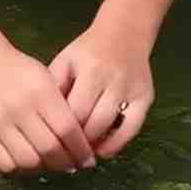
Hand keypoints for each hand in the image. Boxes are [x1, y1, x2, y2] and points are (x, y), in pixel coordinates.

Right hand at [0, 43, 96, 174]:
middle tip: (72, 166)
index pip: (67, 129)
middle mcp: (18, 107)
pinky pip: (5, 164)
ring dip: (44, 168)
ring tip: (51, 164)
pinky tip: (29, 163)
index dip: (81, 150)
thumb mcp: (48, 78)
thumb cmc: (21, 73)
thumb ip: (64, 109)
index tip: (87, 160)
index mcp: (40, 91)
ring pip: (28, 161)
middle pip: (49, 148)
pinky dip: (21, 169)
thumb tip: (81, 145)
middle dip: (66, 163)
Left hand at [50, 23, 154, 160]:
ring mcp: (132, 91)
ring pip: (111, 127)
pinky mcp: (146, 98)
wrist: (124, 34)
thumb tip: (44, 122)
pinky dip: (117, 144)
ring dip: (94, 145)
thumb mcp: (65, 62)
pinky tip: (104, 152)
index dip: (61, 131)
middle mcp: (113, 81)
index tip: (50, 143)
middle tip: (63, 154)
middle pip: (92, 122)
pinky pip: (133, 128)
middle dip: (77, 142)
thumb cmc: (87, 51)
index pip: (74, 111)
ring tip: (80, 155)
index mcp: (91, 70)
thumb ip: (55, 88)